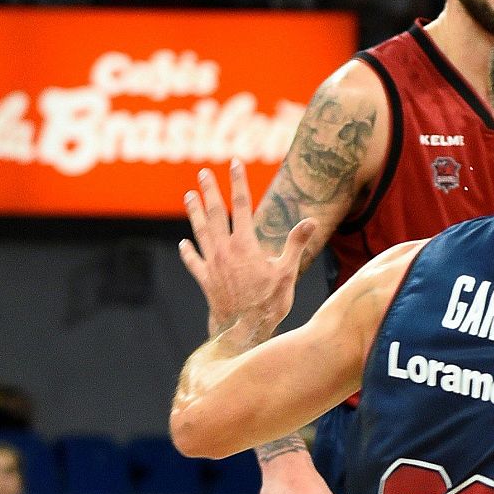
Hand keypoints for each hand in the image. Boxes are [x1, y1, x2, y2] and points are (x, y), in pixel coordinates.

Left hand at [180, 160, 316, 338]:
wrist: (245, 330)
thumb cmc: (270, 302)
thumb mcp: (288, 271)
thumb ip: (296, 244)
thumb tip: (310, 220)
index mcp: (245, 244)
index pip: (240, 205)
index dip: (238, 182)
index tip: (234, 164)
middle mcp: (224, 250)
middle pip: (215, 214)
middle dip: (210, 191)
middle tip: (203, 173)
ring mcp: (212, 265)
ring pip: (201, 232)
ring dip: (194, 213)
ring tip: (189, 196)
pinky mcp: (206, 280)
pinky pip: (194, 262)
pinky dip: (188, 252)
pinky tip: (183, 244)